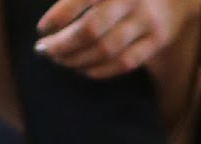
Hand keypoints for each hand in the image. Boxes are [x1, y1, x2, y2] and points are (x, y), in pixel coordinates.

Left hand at [35, 0, 200, 76]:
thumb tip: (52, 22)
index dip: (58, 16)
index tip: (43, 29)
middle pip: (91, 29)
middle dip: (63, 44)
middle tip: (46, 50)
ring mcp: (147, 20)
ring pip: (106, 49)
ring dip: (77, 59)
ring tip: (61, 60)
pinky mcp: (158, 39)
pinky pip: (124, 63)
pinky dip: (99, 70)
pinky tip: (83, 69)